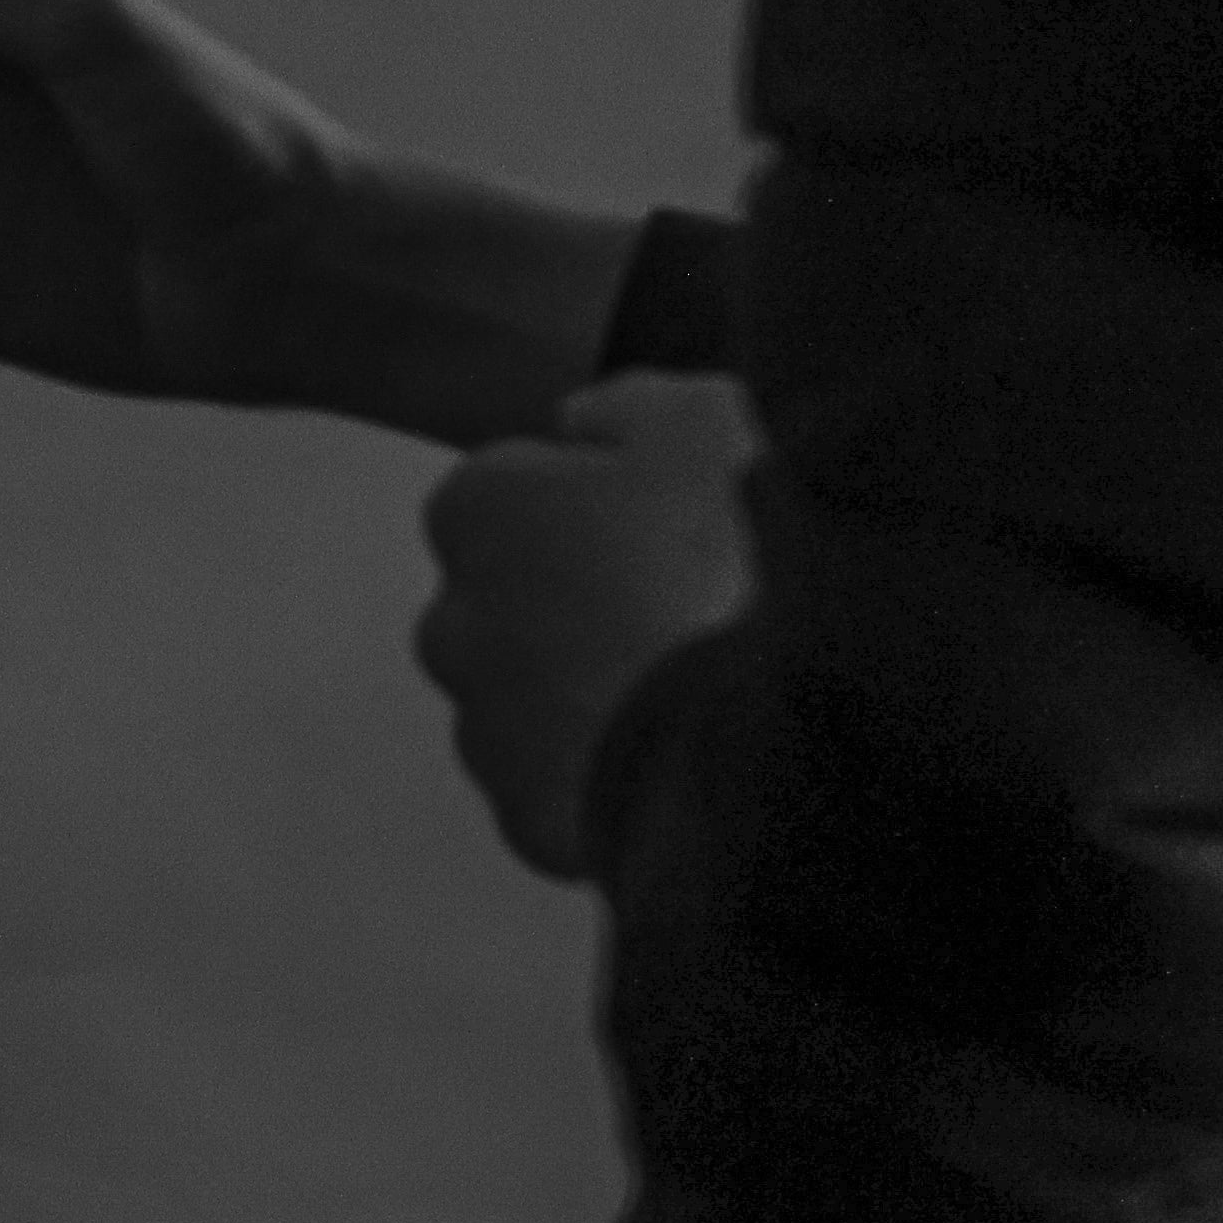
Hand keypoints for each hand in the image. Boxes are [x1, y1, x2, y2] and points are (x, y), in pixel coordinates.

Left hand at [414, 374, 759, 877]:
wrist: (771, 737)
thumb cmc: (734, 560)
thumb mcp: (706, 421)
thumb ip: (630, 405)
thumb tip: (582, 419)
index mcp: (476, 510)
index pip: (519, 491)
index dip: (609, 503)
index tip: (681, 525)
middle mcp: (452, 621)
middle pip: (516, 603)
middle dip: (583, 605)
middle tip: (694, 610)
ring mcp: (485, 728)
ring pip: (534, 703)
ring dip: (597, 694)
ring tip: (702, 692)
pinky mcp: (528, 817)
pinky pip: (563, 790)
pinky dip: (611, 779)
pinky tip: (687, 760)